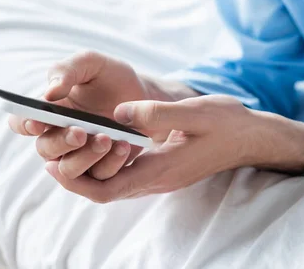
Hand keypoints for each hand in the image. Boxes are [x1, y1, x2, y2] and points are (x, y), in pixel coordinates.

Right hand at [8, 51, 159, 179]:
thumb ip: (66, 70)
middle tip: (80, 132)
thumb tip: (49, 93)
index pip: (22, 122)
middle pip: (45, 149)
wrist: (144, 94)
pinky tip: (123, 146)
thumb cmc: (111, 76)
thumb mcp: (90, 63)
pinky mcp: (103, 168)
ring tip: (105, 139)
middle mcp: (58, 136)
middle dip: (61, 141)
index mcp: (48, 111)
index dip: (24, 124)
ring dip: (84, 157)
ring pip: (68, 169)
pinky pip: (99, 177)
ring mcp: (80, 155)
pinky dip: (110, 163)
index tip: (38, 121)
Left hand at [44, 95, 303, 202]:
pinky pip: (127, 174)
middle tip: (52, 156)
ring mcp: (162, 176)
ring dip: (90, 170)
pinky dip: (107, 163)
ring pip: (115, 184)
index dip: (76, 180)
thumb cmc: (227, 124)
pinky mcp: (165, 169)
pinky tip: (101, 142)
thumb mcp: (194, 112)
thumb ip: (156, 113)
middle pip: (105, 191)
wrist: (251, 137)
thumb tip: (118, 112)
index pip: (108, 189)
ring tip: (71, 146)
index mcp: (161, 169)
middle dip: (76, 177)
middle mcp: (158, 179)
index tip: (53, 164)